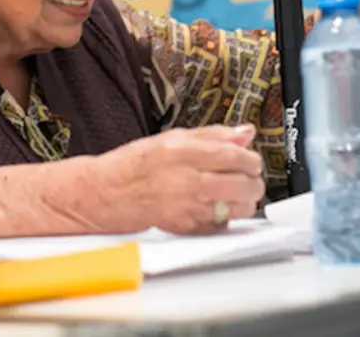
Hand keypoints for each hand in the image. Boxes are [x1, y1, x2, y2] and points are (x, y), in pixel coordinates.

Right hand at [95, 125, 264, 234]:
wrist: (106, 193)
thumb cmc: (134, 165)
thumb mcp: (171, 138)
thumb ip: (212, 135)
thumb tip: (244, 134)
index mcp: (182, 151)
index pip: (233, 155)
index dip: (251, 160)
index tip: (252, 162)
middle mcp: (185, 179)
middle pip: (241, 184)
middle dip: (254, 183)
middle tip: (250, 180)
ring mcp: (186, 206)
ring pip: (236, 208)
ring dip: (244, 203)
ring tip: (236, 196)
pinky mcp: (184, 226)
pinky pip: (219, 225)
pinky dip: (224, 218)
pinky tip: (215, 208)